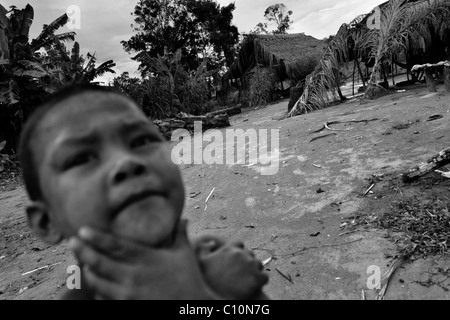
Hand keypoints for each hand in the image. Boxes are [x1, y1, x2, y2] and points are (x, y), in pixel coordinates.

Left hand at [69, 220, 217, 299]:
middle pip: (101, 263)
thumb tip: (182, 218)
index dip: (97, 237)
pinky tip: (95, 283)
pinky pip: (104, 299)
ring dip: (87, 272)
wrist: (192, 307)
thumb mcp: (184, 254)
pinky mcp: (128, 306)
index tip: (83, 229)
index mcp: (147, 259)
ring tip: (81, 263)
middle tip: (72, 242)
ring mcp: (129, 294)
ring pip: (98, 283)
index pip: (116, 246)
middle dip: (83, 251)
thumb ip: (180, 235)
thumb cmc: (189, 279)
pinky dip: (97, 290)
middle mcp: (135, 276)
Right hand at [194, 236, 268, 299]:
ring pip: (259, 264)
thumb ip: (203, 248)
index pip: (239, 244)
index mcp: (229, 248)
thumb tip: (212, 242)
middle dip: (247, 262)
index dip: (238, 252)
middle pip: (250, 254)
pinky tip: (254, 286)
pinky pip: (265, 277)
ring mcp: (251, 265)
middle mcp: (241, 254)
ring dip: (255, 271)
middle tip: (242, 273)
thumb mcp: (201, 262)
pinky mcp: (258, 278)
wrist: (217, 298)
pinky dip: (261, 281)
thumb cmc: (208, 281)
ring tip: (248, 280)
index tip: (235, 261)